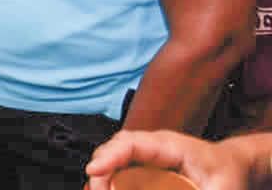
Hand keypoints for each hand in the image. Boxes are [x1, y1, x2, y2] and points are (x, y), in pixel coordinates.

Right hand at [85, 130, 253, 189]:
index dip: (109, 155)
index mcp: (168, 145)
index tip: (94, 171)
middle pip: (114, 150)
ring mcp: (147, 156)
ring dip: (103, 176)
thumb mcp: (221, 188)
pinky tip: (109, 189)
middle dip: (100, 169)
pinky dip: (111, 180)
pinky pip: (121, 170)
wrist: (234, 165)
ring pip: (115, 160)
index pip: (130, 143)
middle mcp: (152, 147)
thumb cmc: (228, 171)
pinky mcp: (146, 168)